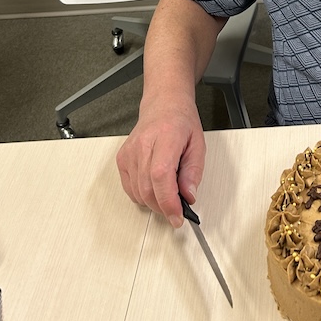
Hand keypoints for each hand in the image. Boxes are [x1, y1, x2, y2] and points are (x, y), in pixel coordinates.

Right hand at [116, 98, 205, 226]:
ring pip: (137, 192)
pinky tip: (154, 187)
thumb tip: (189, 196)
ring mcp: (130, 151)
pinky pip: (130, 188)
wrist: (163, 104)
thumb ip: (194, 171)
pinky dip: (142, 195)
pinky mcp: (122, 158)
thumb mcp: (198, 144)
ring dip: (154, 203)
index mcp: (165, 136)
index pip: (161, 175)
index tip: (178, 216)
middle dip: (163, 207)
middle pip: (147, 188)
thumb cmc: (181, 121)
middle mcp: (143, 143)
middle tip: (178, 210)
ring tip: (169, 193)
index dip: (168, 201)